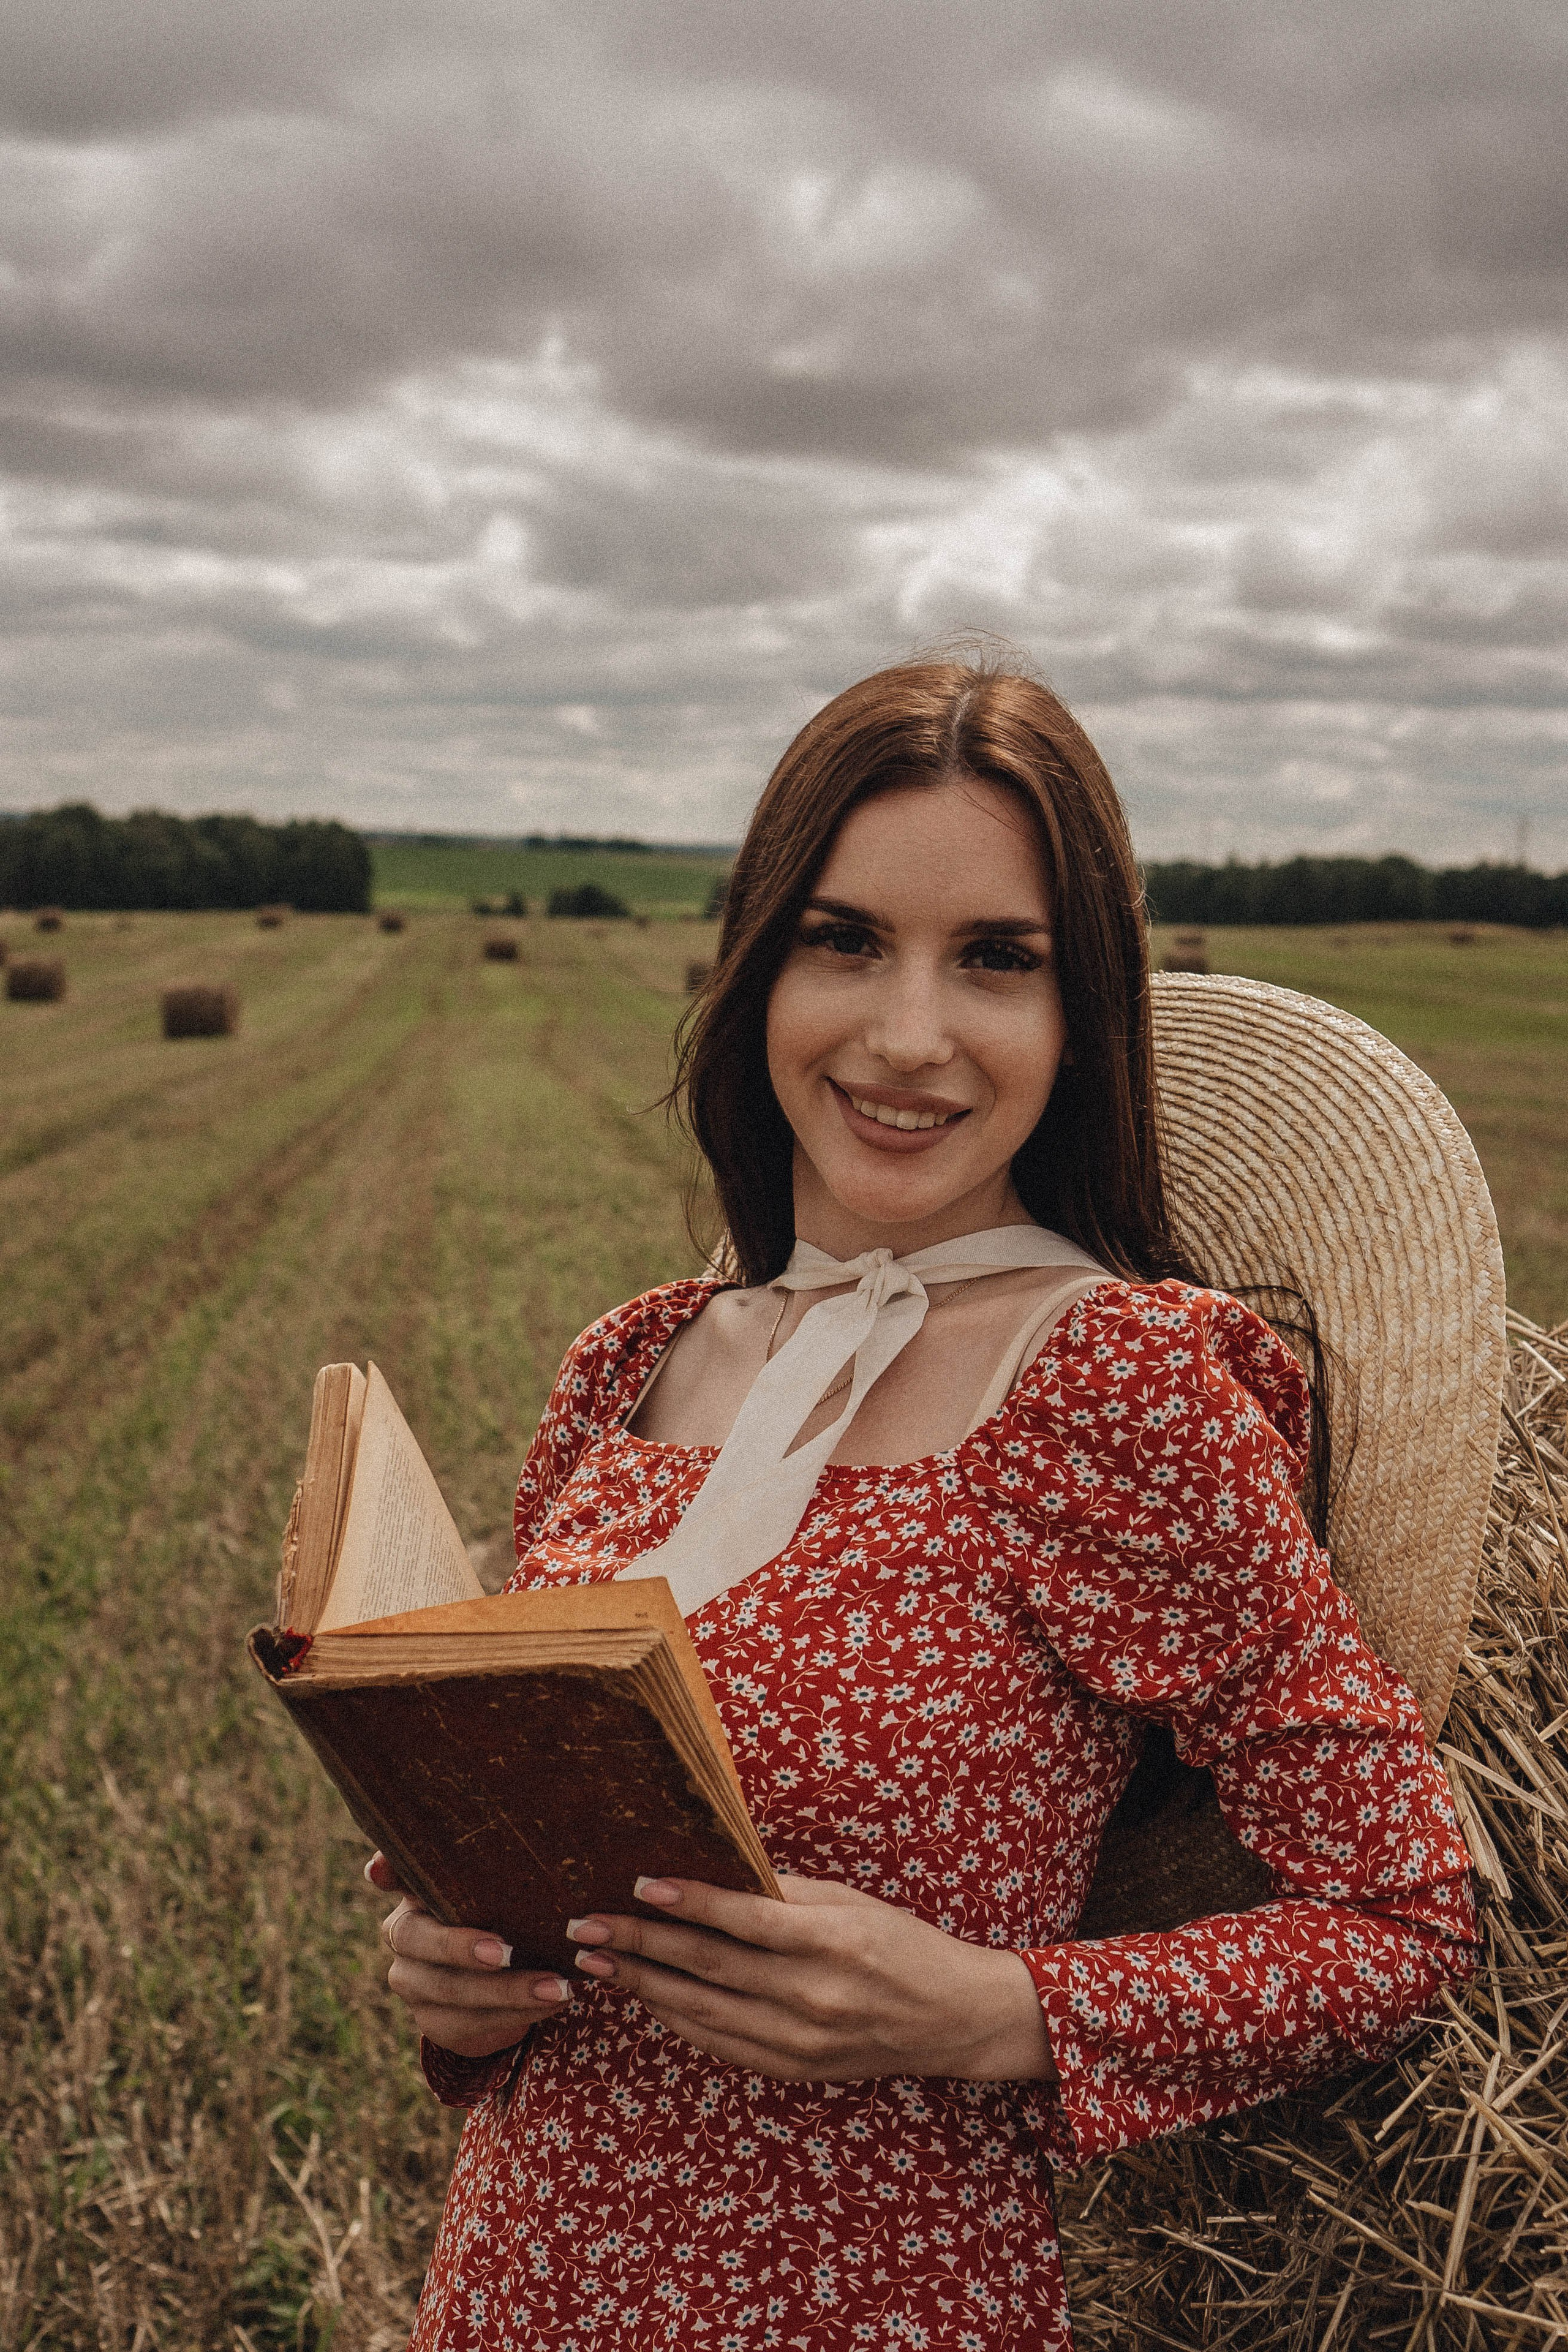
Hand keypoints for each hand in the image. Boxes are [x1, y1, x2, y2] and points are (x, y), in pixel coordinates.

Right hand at [365, 1852, 573, 2058]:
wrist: (497, 1978)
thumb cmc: (499, 1911)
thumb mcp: (494, 1885)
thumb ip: (485, 1861)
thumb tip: (493, 1825)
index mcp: (415, 1895)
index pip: (395, 1876)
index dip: (389, 1872)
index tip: (381, 1871)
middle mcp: (403, 1940)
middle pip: (419, 1942)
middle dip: (460, 1947)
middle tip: (506, 1950)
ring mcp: (415, 1986)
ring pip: (452, 1992)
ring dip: (509, 1992)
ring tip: (559, 1986)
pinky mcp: (437, 2024)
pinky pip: (474, 2023)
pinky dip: (519, 2014)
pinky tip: (555, 2002)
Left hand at [567, 1873, 1055, 2083]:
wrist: (951, 2019)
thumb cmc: (901, 1943)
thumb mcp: (850, 1902)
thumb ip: (783, 1893)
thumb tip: (711, 1872)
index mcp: (832, 1942)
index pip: (744, 1921)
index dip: (689, 1902)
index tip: (638, 1886)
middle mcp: (813, 1996)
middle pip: (709, 1968)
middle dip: (641, 1945)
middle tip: (586, 1928)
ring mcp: (801, 2040)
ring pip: (704, 2012)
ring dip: (644, 1986)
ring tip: (597, 1964)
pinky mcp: (793, 2068)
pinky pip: (720, 2043)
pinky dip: (678, 2019)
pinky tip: (646, 1995)